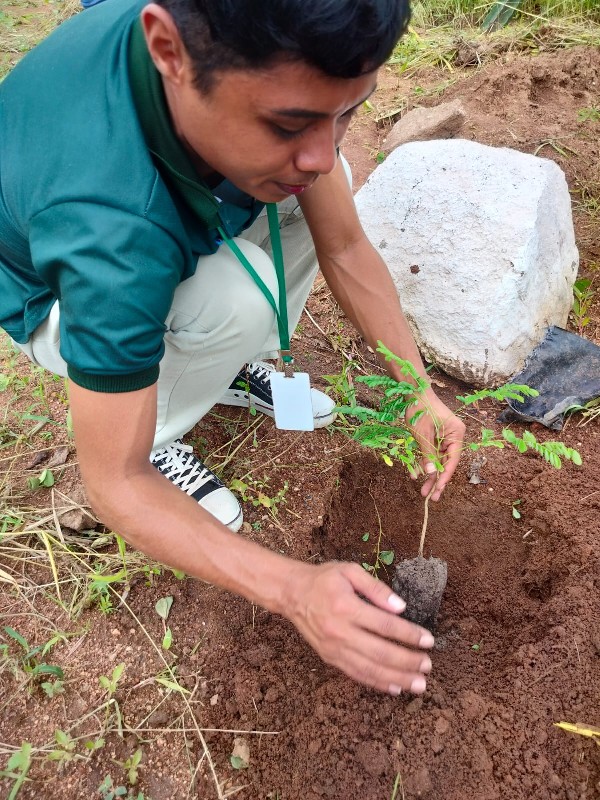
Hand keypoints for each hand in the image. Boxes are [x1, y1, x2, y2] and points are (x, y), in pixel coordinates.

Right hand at [283, 561, 434, 694]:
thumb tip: (401, 607)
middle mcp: (340, 631)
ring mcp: (334, 648)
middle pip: (380, 652)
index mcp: (347, 607)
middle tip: (428, 666)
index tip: (428, 640)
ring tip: (418, 684)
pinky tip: (395, 688)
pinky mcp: (329, 658)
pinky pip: (356, 674)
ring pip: (370, 669)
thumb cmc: (323, 579)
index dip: (409, 634)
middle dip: (407, 661)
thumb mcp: (350, 571)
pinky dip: (377, 683)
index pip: (385, 625)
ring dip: (397, 678)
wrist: (292, 593)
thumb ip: (376, 588)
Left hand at [411, 393, 465, 500]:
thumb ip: (427, 454)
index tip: (437, 490)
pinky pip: (431, 453)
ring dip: (429, 473)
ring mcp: (445, 436)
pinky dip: (424, 461)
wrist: (414, 391)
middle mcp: (454, 436)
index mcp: (457, 434)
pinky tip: (415, 473)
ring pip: (438, 460)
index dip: (445, 477)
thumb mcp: (422, 434)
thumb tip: (431, 473)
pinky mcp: (436, 436)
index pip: (453, 460)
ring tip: (421, 490)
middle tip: (430, 497)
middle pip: (446, 462)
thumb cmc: (420, 409)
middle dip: (436, 479)